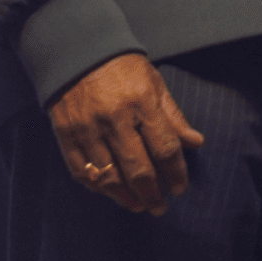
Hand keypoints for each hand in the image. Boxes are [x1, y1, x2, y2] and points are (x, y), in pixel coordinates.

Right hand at [50, 52, 203, 214]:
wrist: (78, 53)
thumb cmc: (123, 69)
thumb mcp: (155, 84)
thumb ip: (174, 117)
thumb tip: (196, 143)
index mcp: (142, 104)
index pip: (164, 148)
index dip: (175, 172)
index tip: (179, 188)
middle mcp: (114, 119)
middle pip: (137, 168)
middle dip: (152, 192)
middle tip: (160, 206)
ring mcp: (87, 130)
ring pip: (108, 176)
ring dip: (125, 196)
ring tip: (139, 205)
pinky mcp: (66, 136)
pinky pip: (82, 172)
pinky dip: (98, 187)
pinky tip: (111, 193)